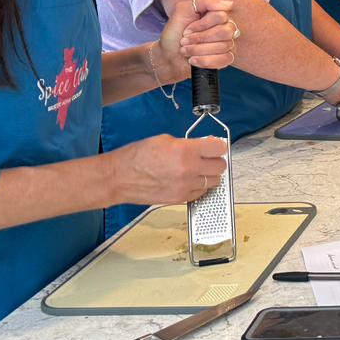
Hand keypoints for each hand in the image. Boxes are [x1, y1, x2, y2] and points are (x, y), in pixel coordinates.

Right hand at [112, 134, 228, 205]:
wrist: (119, 178)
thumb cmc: (136, 157)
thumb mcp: (165, 140)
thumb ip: (188, 144)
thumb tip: (203, 146)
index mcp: (185, 151)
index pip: (218, 148)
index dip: (218, 146)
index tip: (216, 146)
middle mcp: (188, 169)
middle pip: (220, 167)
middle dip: (216, 161)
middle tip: (208, 158)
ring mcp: (185, 186)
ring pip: (213, 181)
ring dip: (208, 175)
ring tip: (197, 170)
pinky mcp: (180, 199)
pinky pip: (200, 193)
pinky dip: (199, 187)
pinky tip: (189, 181)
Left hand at [152, 0, 236, 81]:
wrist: (166, 55)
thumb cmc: (175, 32)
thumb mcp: (184, 9)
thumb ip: (206, 1)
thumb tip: (230, 4)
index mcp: (217, 16)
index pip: (221, 17)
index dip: (202, 24)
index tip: (186, 29)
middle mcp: (225, 29)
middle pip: (225, 32)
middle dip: (201, 38)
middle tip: (185, 40)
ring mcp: (227, 44)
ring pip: (224, 47)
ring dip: (198, 50)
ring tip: (185, 50)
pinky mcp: (225, 59)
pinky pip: (225, 59)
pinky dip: (205, 60)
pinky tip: (193, 60)